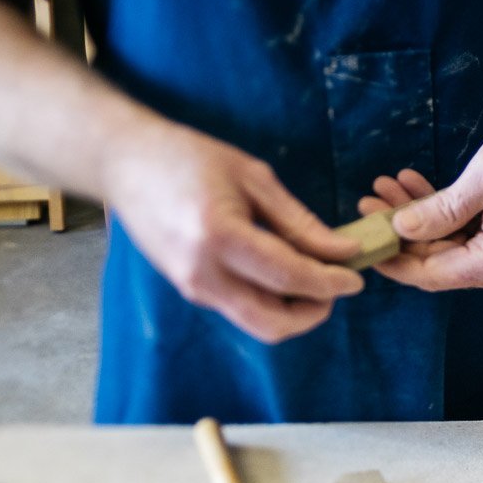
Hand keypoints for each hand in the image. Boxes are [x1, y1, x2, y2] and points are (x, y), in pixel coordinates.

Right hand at [102, 120, 362, 342]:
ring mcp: (192, 288)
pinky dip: (269, 300)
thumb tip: (342, 251)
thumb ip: (298, 221)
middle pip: (273, 322)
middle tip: (335, 285)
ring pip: (257, 324)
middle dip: (313, 312)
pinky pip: (240, 309)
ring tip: (312, 277)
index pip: (289, 276)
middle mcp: (203, 274)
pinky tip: (282, 272)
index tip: (357, 276)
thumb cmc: (189, 158)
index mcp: (220, 237)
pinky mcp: (189, 291)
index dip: (330, 282)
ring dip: (292, 311)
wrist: (124, 165)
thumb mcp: (252, 177)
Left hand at [356, 112, 482, 294]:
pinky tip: (416, 190)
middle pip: (437, 264)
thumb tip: (401, 230)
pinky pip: (467, 241)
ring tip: (388, 187)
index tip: (364, 237)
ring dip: (419, 221)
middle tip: (369, 199)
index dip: (394, 259)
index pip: (432, 274)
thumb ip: (443, 208)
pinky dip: (442, 219)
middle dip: (401, 232)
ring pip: (448, 251)